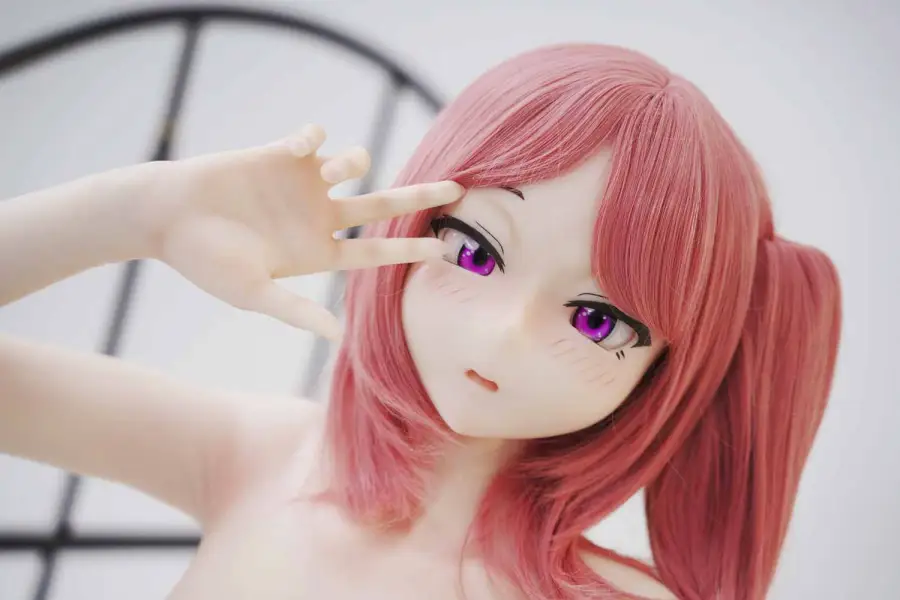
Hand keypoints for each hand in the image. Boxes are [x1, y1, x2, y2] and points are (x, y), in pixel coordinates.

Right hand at [149, 124, 463, 339]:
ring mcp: (301, 184)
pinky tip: (300, 148)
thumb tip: (339, 337)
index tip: (444, 251)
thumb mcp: (253, 293)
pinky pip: (314, 137)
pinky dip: (314, 138)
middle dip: (419, 198)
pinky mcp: (281, 154)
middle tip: (457, 189)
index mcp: (317, 252)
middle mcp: (317, 216)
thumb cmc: (205, 261)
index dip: (409, 251)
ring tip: (334, 169)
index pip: (375, 252)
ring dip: (355, 161)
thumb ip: (296, 310)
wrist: (165, 217)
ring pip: (353, 163)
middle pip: (382, 205)